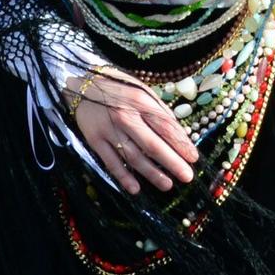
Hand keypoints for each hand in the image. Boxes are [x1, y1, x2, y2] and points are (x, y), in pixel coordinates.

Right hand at [71, 69, 199, 194]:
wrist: (81, 84)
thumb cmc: (117, 87)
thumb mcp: (142, 90)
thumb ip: (159, 111)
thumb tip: (178, 133)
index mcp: (140, 102)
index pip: (165, 127)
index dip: (181, 144)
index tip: (193, 158)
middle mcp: (126, 117)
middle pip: (152, 145)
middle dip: (172, 163)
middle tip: (187, 177)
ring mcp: (109, 130)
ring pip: (134, 157)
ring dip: (151, 173)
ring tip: (167, 185)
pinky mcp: (95, 140)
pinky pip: (111, 162)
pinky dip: (123, 177)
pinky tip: (135, 189)